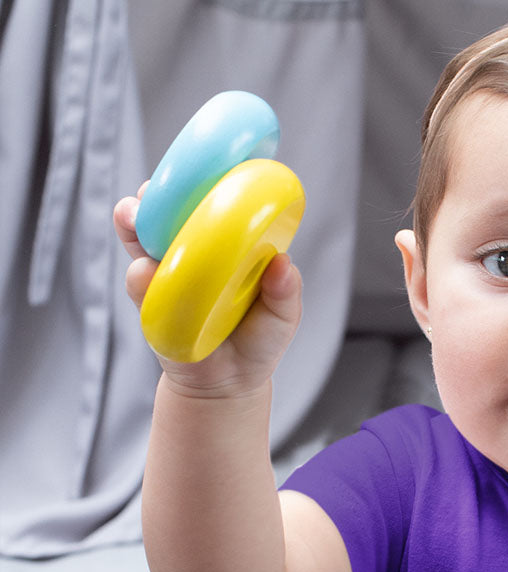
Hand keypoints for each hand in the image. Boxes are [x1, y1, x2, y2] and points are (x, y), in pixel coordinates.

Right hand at [113, 188, 301, 399]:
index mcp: (223, 241)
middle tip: (153, 194)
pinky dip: (140, 274)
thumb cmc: (259, 338)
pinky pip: (137, 280)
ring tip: (137, 220)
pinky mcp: (149, 300)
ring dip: (136, 224)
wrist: (230, 382)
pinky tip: (147, 275)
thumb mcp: (282, 316)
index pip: (206, 201)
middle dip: (154, 195)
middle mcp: (189, 248)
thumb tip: (284, 264)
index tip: (196, 169)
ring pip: (140, 236)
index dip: (198, 180)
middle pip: (164, 209)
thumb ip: (285, 292)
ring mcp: (165, 271)